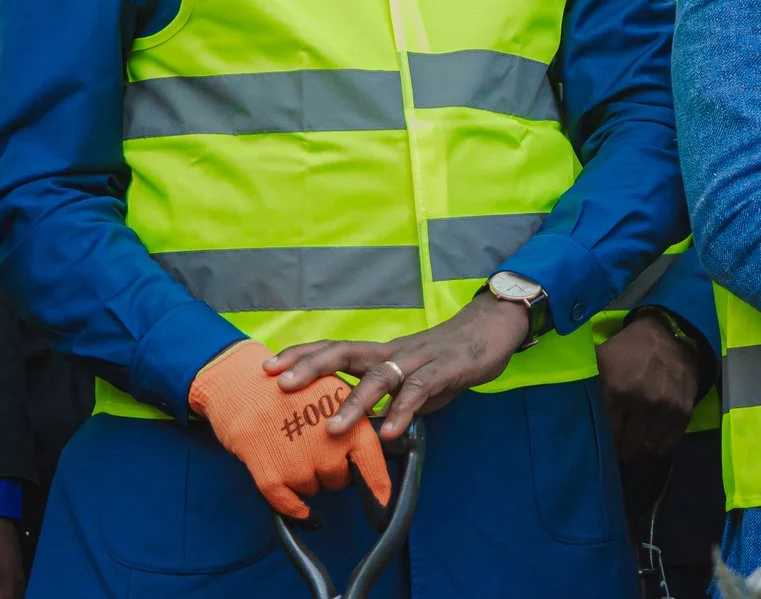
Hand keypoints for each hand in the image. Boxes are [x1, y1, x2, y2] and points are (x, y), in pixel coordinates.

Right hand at [189, 339, 389, 519]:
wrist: (240, 384)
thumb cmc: (289, 387)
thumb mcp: (331, 392)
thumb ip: (353, 418)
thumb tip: (369, 446)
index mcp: (350, 422)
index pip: (371, 463)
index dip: (379, 487)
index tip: (383, 506)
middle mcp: (328, 446)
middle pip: (341, 480)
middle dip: (334, 471)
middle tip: (316, 450)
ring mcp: (299, 463)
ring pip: (313, 490)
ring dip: (307, 478)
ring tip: (293, 452)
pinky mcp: (271, 475)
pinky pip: (289, 505)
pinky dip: (295, 509)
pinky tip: (300, 509)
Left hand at [272, 294, 531, 440]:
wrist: (493, 329)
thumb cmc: (448, 358)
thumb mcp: (411, 379)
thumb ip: (388, 401)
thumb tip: (364, 431)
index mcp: (381, 353)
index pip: (334, 349)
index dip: (301, 356)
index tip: (267, 367)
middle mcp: (393, 352)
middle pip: (345, 352)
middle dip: (311, 367)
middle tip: (281, 385)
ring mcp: (418, 360)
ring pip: (380, 376)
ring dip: (354, 402)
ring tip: (331, 428)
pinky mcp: (446, 369)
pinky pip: (420, 390)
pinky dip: (403, 411)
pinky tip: (390, 432)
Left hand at [598, 312, 702, 462]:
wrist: (668, 334)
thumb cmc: (627, 350)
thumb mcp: (599, 359)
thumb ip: (583, 383)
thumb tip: (562, 407)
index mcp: (617, 390)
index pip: (606, 436)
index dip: (602, 443)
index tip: (600, 443)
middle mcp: (644, 402)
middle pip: (627, 447)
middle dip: (620, 449)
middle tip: (617, 444)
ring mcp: (666, 409)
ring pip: (647, 449)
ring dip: (638, 449)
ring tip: (633, 441)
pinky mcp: (684, 412)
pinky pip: (668, 445)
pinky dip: (657, 447)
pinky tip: (650, 438)